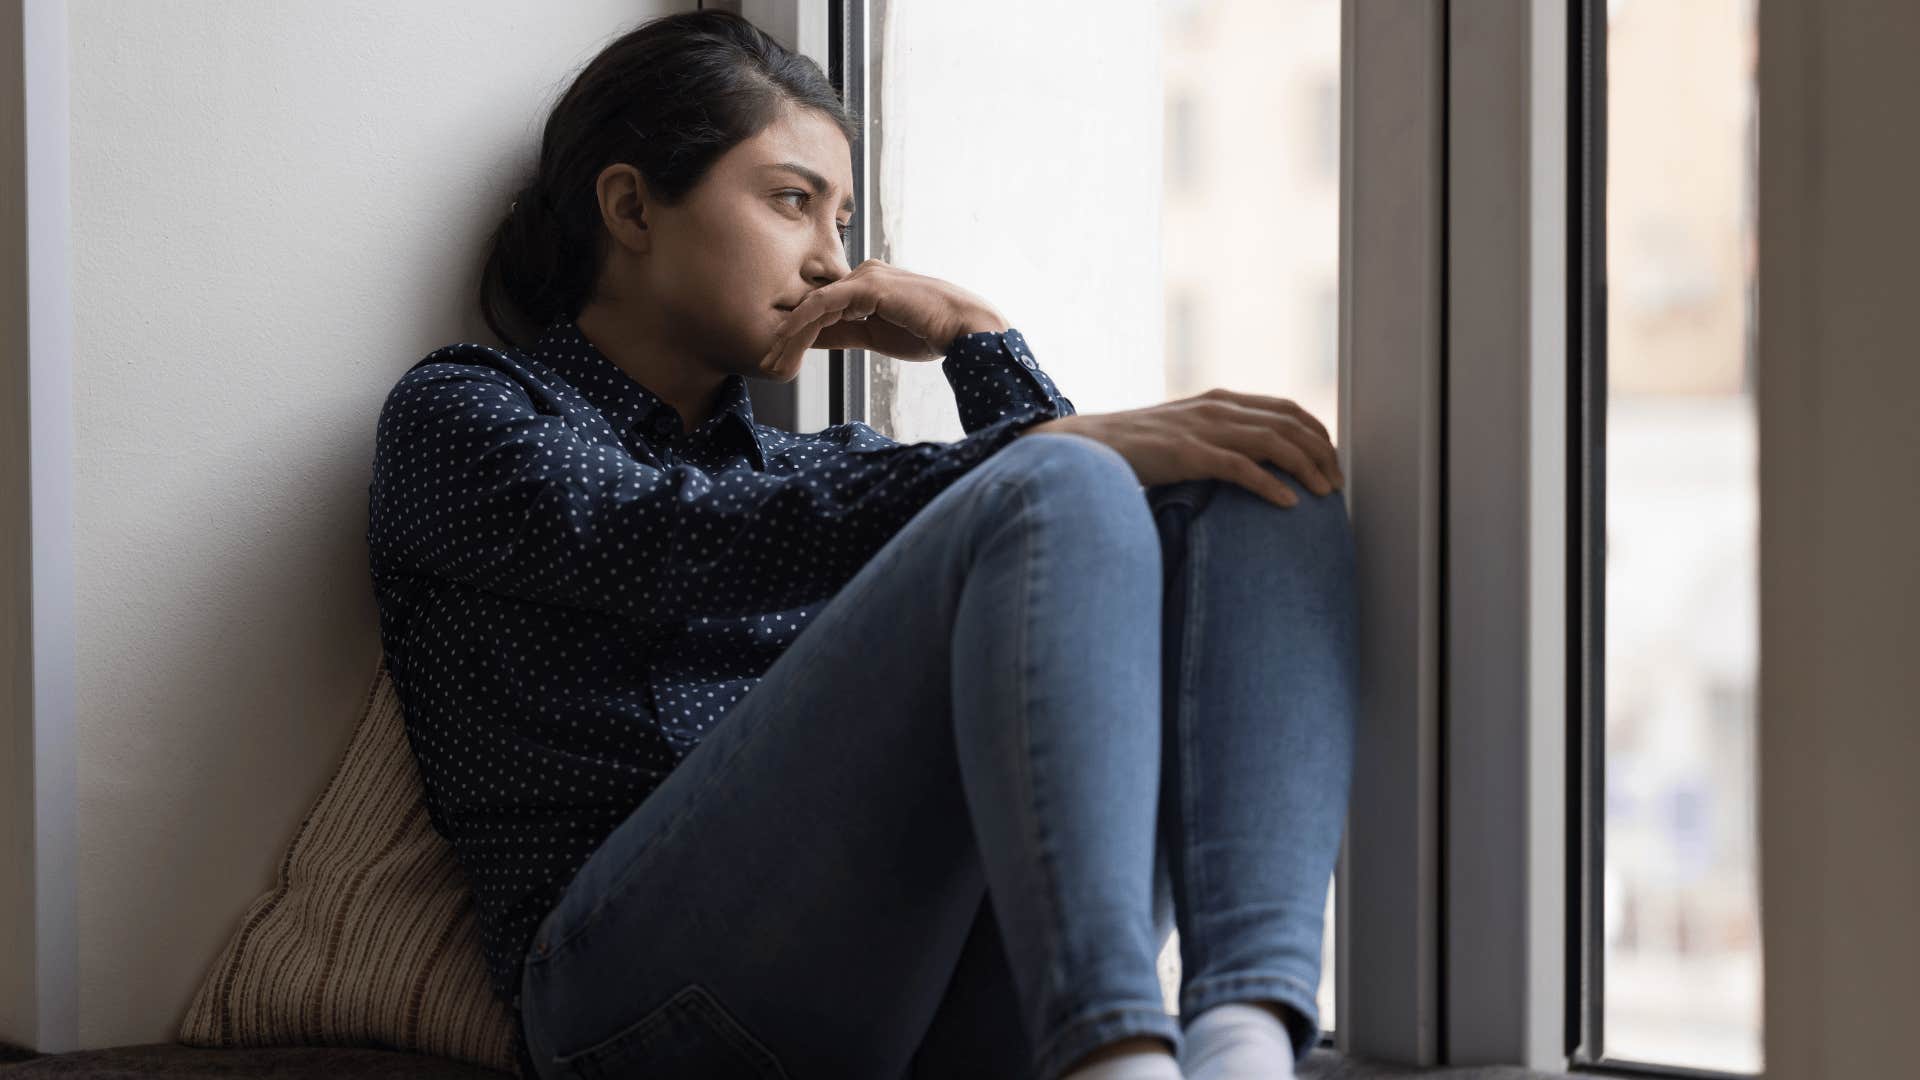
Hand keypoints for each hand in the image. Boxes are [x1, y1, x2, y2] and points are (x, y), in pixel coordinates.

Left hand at [761, 258, 1008, 376]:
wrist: (963, 328)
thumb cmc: (930, 333)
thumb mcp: (877, 337)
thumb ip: (846, 334)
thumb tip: (813, 341)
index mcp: (866, 285)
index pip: (822, 307)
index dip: (797, 332)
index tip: (778, 358)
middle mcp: (862, 275)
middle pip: (812, 304)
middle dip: (786, 335)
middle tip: (765, 363)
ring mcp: (865, 277)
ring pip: (814, 306)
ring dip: (789, 335)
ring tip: (772, 361)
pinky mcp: (868, 285)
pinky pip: (825, 306)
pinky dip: (803, 326)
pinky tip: (788, 346)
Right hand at [1022, 389, 1343, 508]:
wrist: (1084, 446)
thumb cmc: (1132, 450)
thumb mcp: (1181, 434)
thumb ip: (1214, 440)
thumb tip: (1246, 467)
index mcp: (1219, 401)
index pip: (1286, 408)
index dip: (1316, 432)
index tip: (1331, 460)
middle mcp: (1217, 408)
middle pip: (1290, 424)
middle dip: (1322, 452)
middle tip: (1337, 483)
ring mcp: (1202, 429)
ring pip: (1275, 442)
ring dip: (1307, 468)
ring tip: (1323, 494)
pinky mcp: (1187, 454)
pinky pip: (1242, 468)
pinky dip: (1271, 485)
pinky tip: (1289, 503)